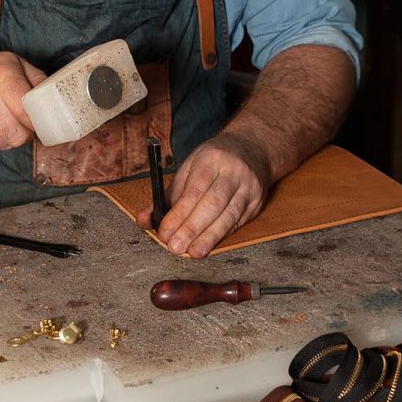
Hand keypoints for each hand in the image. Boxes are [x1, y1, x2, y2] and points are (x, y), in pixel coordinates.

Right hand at [0, 52, 45, 150]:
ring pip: (3, 145)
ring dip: (7, 137)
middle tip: (22, 124)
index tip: (39, 121)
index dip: (36, 122)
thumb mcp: (12, 62)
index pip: (26, 112)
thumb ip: (37, 79)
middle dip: (24, 134)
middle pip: (16, 136)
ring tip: (2, 120)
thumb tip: (57, 99)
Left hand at [136, 132, 269, 257]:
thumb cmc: (213, 161)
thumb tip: (144, 220)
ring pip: (229, 216)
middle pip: (212, 204)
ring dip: (209, 237)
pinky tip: (210, 244)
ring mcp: (249, 187)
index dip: (179, 214)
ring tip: (193, 252)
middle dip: (192, 229)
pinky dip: (222, 235)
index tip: (165, 233)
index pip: (194, 190)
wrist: (252, 149)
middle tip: (175, 247)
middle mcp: (233, 171)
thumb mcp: (188, 168)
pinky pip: (238, 222)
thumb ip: (167, 196)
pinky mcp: (257, 202)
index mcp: (211, 159)